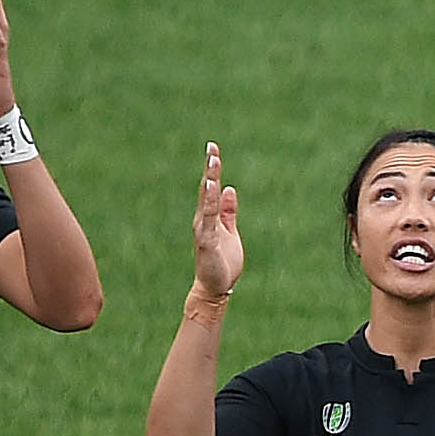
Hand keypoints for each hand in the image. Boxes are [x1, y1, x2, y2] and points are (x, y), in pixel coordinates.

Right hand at [191, 143, 244, 301]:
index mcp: (211, 217)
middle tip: (212, 147)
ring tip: (213, 161)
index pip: (211, 188)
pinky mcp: (207, 241)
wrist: (215, 288)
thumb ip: (228, 212)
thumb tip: (229, 189)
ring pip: (206, 200)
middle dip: (210, 168)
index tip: (214, 148)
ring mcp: (204, 229)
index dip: (213, 168)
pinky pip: (209, 218)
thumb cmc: (223, 262)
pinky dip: (209, 203)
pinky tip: (212, 188)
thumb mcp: (230, 231)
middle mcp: (204, 220)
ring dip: (209, 181)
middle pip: (206, 189)